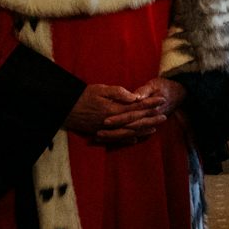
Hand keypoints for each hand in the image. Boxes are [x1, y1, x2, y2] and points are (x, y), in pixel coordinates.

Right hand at [63, 78, 177, 144]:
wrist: (64, 107)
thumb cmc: (83, 95)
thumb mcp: (101, 89)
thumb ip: (119, 93)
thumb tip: (135, 97)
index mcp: (113, 109)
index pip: (137, 107)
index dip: (150, 103)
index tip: (162, 99)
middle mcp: (112, 122)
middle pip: (136, 121)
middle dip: (151, 118)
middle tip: (164, 116)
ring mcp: (106, 129)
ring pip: (128, 132)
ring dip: (142, 130)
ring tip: (155, 128)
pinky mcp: (99, 133)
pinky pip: (116, 138)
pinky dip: (127, 139)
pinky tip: (136, 139)